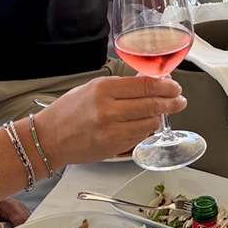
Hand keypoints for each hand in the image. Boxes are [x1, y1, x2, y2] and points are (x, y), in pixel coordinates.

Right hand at [33, 75, 185, 165]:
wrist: (48, 139)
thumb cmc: (68, 111)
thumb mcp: (93, 88)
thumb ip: (122, 86)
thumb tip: (149, 81)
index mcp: (103, 89)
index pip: (144, 85)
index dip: (165, 86)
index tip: (174, 86)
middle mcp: (108, 109)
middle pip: (152, 104)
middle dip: (172, 102)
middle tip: (179, 100)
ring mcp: (112, 130)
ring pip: (150, 122)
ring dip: (159, 117)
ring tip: (160, 113)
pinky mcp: (113, 146)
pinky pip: (140, 136)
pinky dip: (147, 130)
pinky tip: (145, 125)